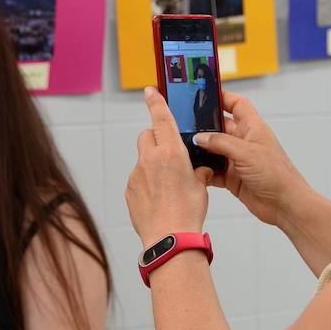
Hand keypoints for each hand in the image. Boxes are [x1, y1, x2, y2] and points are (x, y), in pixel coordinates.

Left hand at [125, 86, 209, 244]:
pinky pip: (138, 179)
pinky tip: (158, 199)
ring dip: (152, 165)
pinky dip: (146, 183)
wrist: (169, 239)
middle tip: (169, 154)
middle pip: (147, 136)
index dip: (156, 102)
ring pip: (143, 159)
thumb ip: (197, 172)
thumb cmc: (187, 213)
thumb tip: (198, 170)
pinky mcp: (129, 190)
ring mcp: (137, 174)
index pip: (162, 119)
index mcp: (171, 153)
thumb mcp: (200, 187)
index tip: (150, 91)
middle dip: (156, 139)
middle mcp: (150, 159)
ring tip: (167, 186)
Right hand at [192, 90, 309, 227]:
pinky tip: (197, 172)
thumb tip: (201, 137)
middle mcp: (244, 142)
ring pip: (214, 150)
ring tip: (186, 149)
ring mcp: (238, 160)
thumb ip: (221, 143)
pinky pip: (213, 171)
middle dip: (204, 126)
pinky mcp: (233, 177)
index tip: (205, 93)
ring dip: (202, 151)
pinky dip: (205, 171)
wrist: (285, 205)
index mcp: (253, 128)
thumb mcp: (246, 153)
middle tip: (185, 124)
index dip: (223, 96)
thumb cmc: (277, 175)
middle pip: (220, 127)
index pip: (237, 104)